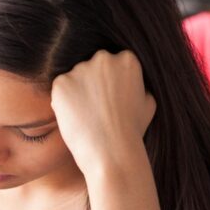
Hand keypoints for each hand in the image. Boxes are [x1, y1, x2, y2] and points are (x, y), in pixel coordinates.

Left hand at [50, 50, 155, 177]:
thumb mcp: (148, 103)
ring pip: (75, 78)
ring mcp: (80, 69)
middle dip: (93, 84)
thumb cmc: (132, 132)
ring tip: (86, 117)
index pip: (114, 63)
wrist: (111, 151)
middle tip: (97, 110)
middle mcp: (103, 58)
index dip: (111, 84)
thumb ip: (139, 85)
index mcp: (127, 59)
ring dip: (77, 93)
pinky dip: (63, 102)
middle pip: (93, 67)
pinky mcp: (61, 83)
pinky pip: (60, 89)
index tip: (111, 101)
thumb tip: (134, 83)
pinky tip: (75, 118)